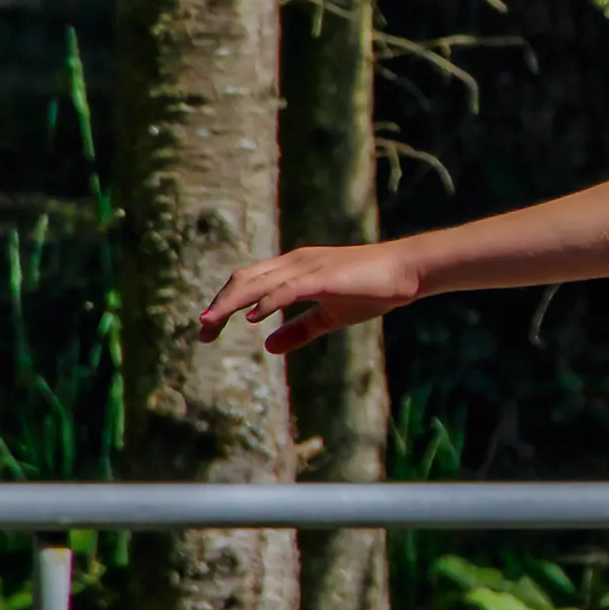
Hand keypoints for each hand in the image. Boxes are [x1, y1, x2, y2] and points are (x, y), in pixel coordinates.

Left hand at [197, 243, 422, 355]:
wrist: (406, 271)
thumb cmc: (372, 290)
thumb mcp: (330, 316)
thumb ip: (299, 330)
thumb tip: (268, 347)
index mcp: (293, 269)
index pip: (248, 282)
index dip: (225, 304)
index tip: (209, 329)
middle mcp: (294, 262)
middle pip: (244, 279)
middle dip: (220, 305)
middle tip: (202, 330)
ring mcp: (308, 267)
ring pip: (258, 282)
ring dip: (232, 303)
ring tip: (211, 323)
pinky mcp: (323, 277)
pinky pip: (288, 288)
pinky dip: (268, 301)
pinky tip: (254, 317)